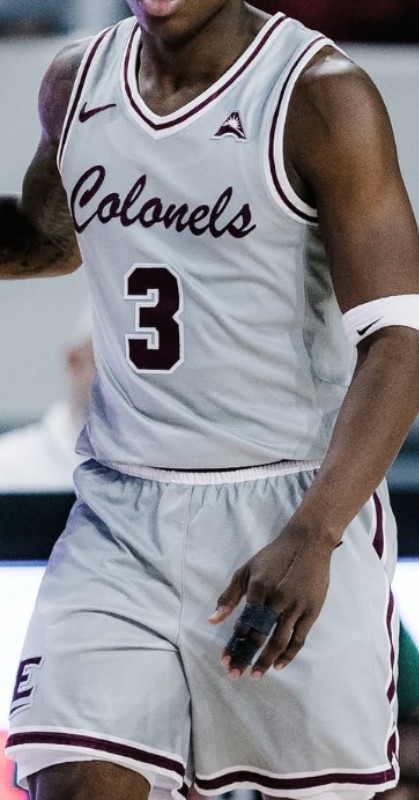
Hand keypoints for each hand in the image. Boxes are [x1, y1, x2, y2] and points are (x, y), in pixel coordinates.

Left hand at [208, 521, 335, 678]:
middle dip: (246, 657)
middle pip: (260, 636)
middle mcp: (277, 599)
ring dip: (266, 661)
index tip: (224, 661)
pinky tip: (278, 665)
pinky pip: (299, 638)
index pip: (243, 623)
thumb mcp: (246, 570)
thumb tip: (212, 620)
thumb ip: (229, 596)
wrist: (308, 543)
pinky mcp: (311, 611)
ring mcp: (296, 606)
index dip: (233, 644)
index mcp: (259, 588)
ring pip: (280, 641)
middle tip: (235, 674)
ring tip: (255, 674)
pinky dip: (289, 654)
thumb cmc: (273, 556)